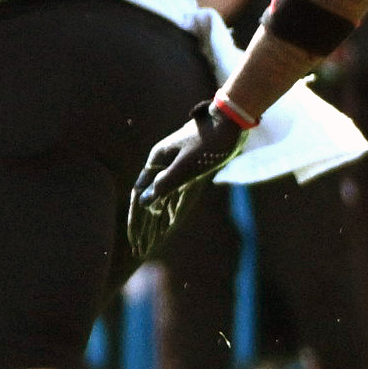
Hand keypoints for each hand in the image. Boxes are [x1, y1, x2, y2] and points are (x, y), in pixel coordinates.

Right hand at [129, 100, 247, 259]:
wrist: (233, 119)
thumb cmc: (211, 140)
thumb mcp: (187, 165)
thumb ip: (165, 184)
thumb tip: (146, 203)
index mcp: (157, 162)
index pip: (140, 197)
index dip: (136, 220)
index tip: (134, 241)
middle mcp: (163, 165)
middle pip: (149, 201)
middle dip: (144, 226)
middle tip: (140, 249)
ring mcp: (177, 167)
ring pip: (163, 200)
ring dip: (156, 222)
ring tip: (151, 241)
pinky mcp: (192, 169)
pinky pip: (177, 195)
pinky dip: (172, 210)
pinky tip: (170, 222)